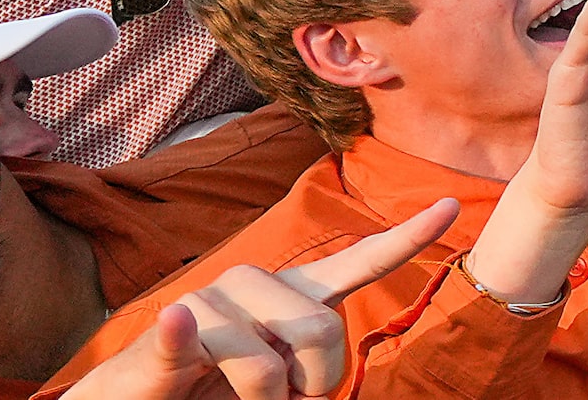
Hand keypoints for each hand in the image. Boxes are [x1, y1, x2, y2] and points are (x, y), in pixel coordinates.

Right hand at [63, 198, 457, 399]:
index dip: (405, 238)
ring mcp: (209, 302)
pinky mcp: (167, 332)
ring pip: (269, 365)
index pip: (357, 262)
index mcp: (291, 293)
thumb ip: (310, 371)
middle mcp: (254, 283)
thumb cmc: (214, 386)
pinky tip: (176, 323)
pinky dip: (184, 335)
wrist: (136, 397)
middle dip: (314, 385)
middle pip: (323, 332)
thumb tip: (334, 388)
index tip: (452, 206)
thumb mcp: (278, 377)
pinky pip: (189, 334)